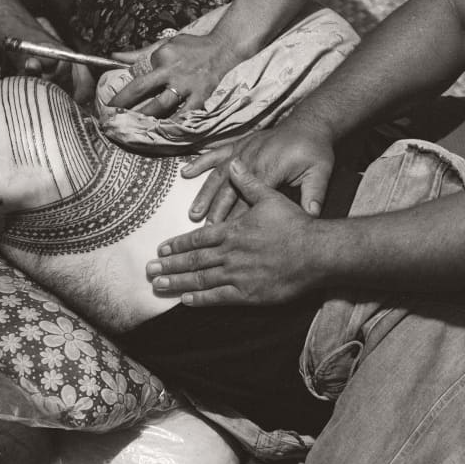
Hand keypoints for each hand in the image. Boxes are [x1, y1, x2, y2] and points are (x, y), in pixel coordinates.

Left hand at [109, 32, 244, 118]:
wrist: (222, 48)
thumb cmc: (191, 47)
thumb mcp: (165, 44)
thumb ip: (139, 53)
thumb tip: (114, 56)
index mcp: (162, 57)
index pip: (139, 76)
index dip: (124, 94)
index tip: (111, 106)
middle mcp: (172, 71)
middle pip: (144, 91)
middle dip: (126, 106)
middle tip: (113, 120)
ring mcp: (186, 86)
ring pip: (161, 105)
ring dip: (146, 118)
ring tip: (133, 131)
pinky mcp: (200, 97)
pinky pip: (184, 115)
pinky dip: (172, 125)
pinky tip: (162, 135)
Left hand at [146, 158, 319, 305]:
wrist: (316, 252)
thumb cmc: (295, 225)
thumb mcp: (270, 197)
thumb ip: (248, 183)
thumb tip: (233, 164)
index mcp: (232, 231)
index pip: (197, 239)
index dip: (177, 244)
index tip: (161, 248)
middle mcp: (230, 254)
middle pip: (192, 260)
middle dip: (168, 265)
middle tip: (148, 269)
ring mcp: (237, 275)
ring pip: (200, 279)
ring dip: (177, 282)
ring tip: (158, 284)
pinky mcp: (248, 294)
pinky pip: (218, 297)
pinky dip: (200, 299)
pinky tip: (185, 299)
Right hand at [182, 119, 334, 222]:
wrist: (309, 123)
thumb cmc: (315, 151)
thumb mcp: (320, 172)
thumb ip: (314, 195)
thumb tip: (311, 216)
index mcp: (270, 170)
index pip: (251, 200)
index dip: (238, 219)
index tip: (228, 237)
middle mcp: (252, 160)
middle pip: (230, 190)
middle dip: (217, 212)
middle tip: (205, 232)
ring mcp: (243, 151)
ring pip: (218, 175)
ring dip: (204, 194)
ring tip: (194, 212)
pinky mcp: (239, 145)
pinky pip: (216, 153)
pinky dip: (200, 162)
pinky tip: (185, 172)